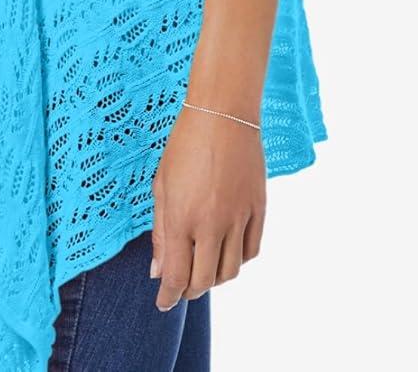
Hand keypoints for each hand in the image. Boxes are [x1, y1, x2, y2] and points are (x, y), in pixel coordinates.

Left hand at [150, 103, 265, 310]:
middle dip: (190, 290)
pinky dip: (238, 259)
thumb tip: (158, 272)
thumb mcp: (162, 185)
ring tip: (203, 268)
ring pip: (231, 271)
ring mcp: (239, 217)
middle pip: (205, 281)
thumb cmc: (185, 144)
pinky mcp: (259, 208)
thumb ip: (161, 232)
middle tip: (182, 286)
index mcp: (183, 218)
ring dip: (214, 278)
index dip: (169, 296)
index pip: (177, 276)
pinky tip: (227, 250)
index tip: (164, 303)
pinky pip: (251, 250)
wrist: (223, 112)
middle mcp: (212, 224)